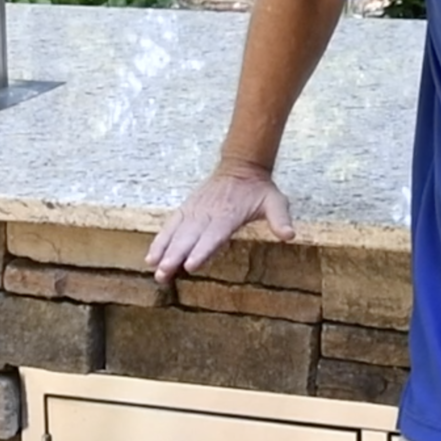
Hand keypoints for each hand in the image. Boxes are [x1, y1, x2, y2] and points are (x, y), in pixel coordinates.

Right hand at [146, 161, 294, 283]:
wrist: (241, 166)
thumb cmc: (259, 190)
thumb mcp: (275, 201)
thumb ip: (280, 219)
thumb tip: (289, 235)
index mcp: (228, 215)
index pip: (213, 236)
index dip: (201, 250)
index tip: (190, 265)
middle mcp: (208, 213)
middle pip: (189, 237)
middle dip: (175, 256)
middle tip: (164, 274)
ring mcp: (195, 211)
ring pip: (177, 232)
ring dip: (164, 250)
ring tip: (154, 268)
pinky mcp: (187, 209)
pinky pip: (171, 225)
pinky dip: (160, 240)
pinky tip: (151, 256)